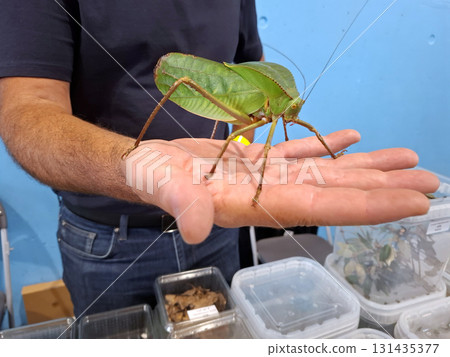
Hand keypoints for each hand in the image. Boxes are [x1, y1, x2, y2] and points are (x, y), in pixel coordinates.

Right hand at [122, 129, 438, 243]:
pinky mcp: (261, 159)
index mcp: (257, 204)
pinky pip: (302, 151)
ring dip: (367, 166)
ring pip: (326, 170)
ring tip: (405, 159)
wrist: (147, 166)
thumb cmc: (154, 178)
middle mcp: (272, 193)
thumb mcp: (163, 187)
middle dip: (384, 187)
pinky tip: (352, 138)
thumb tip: (193, 227)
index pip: (323, 205)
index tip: (412, 201)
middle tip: (428, 180)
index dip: (369, 204)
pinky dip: (328, 145)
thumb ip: (181, 204)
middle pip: (337, 190)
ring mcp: (270, 175)